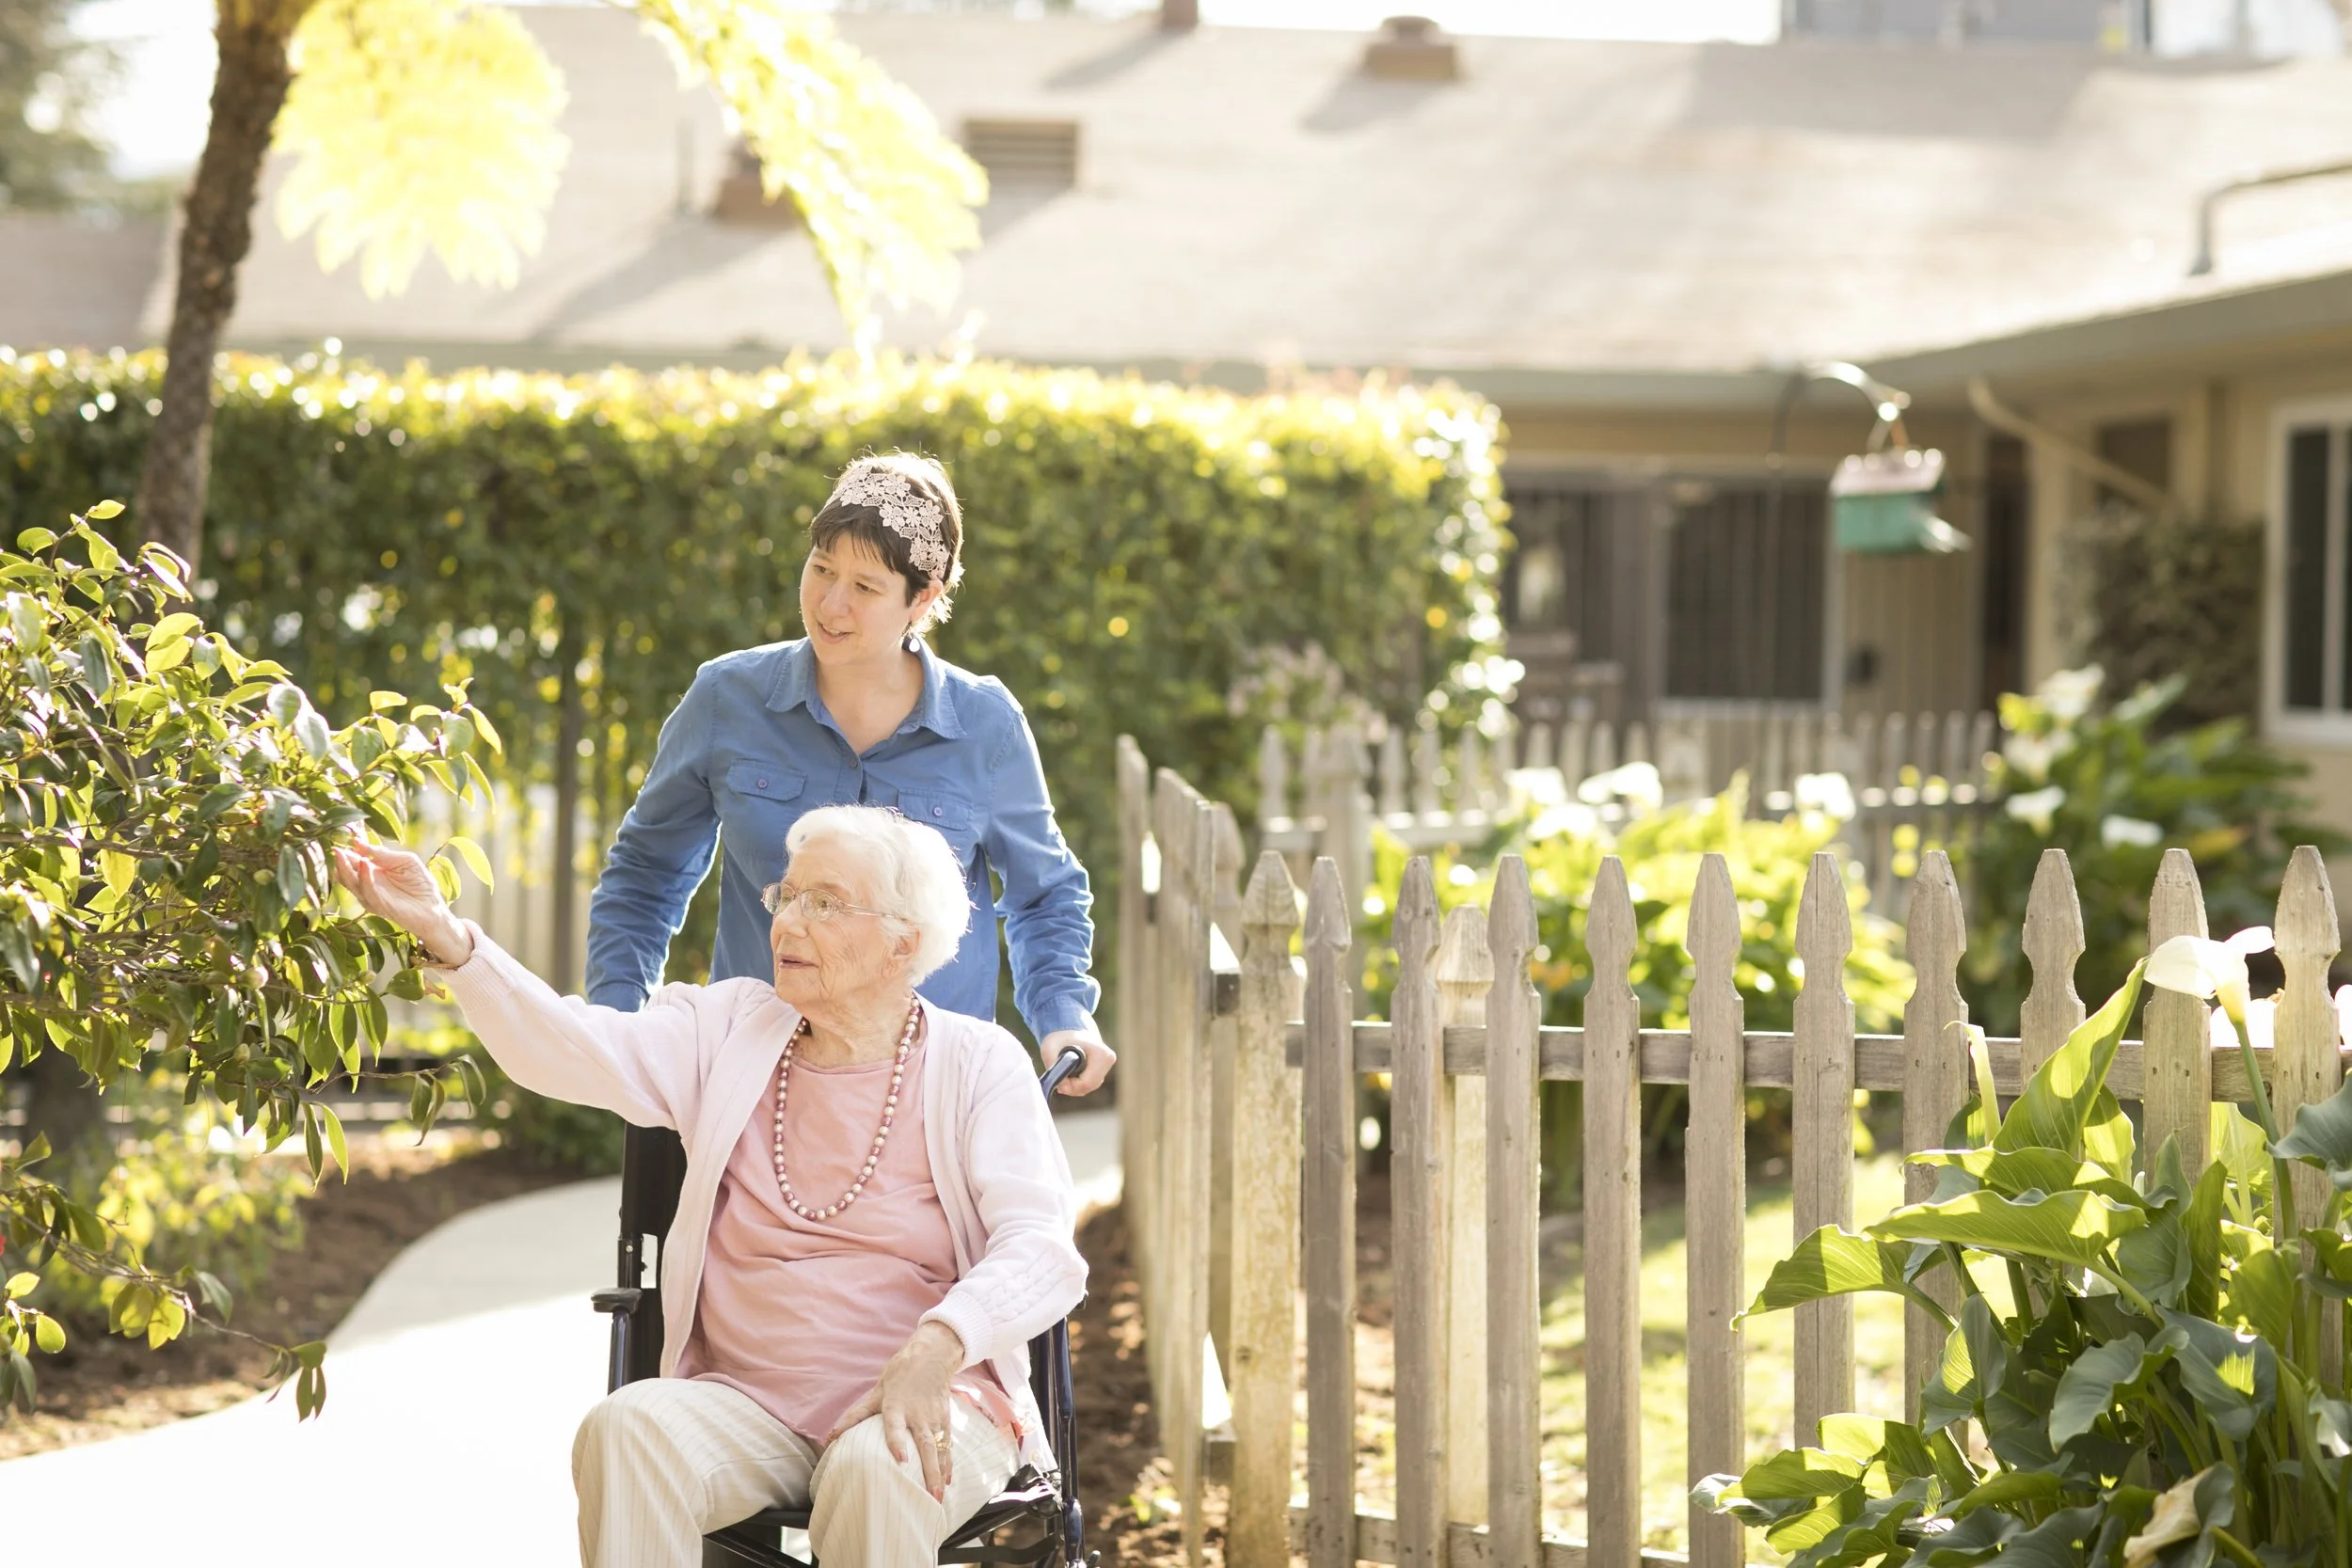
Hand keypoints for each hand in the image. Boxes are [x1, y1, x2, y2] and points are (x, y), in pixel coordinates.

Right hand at [330, 837, 471, 965]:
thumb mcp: (404, 860)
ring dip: (346, 868)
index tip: (340, 837)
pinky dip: (364, 878)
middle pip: (346, 873)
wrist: (433, 906)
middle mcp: (366, 885)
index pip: (352, 860)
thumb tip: (358, 842)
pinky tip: (363, 864)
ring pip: (351, 883)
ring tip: (342, 854)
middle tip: (334, 848)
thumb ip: (382, 854)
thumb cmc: (420, 882)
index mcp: (371, 872)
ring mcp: (371, 896)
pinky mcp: (379, 905)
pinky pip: (368, 891)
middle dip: (340, 861)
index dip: (347, 850)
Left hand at [826, 1319, 964, 1499]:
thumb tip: (830, 1437)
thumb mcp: (876, 1392)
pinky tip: (948, 1481)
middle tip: (929, 1494)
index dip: (897, 1441)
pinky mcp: (945, 1418)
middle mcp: (918, 1413)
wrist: (930, 1356)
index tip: (901, 1459)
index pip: (895, 1426)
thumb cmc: (898, 1376)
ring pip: (939, 1448)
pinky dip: (948, 1462)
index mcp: (897, 1406)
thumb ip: (856, 1416)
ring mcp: (934, 1417)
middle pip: (924, 1444)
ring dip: (940, 1472)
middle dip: (928, 1470)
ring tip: (939, 1496)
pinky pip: (947, 1444)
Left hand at [1043, 1028, 1114, 1095]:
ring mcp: (1107, 1065)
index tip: (1058, 1082)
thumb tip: (1060, 1085)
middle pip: (1089, 1086)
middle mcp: (1108, 1060)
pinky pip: (1090, 1083)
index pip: (1086, 1083)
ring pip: (1090, 1086)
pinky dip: (1078, 1083)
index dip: (1070, 1087)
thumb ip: (1053, 1067)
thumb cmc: (1060, 1036)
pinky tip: (1069, 1075)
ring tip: (1062, 1075)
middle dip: (1071, 1087)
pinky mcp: (1103, 1068)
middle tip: (1058, 1080)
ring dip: (1074, 1086)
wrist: (1069, 1027)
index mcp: (1101, 1054)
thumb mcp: (1050, 1049)